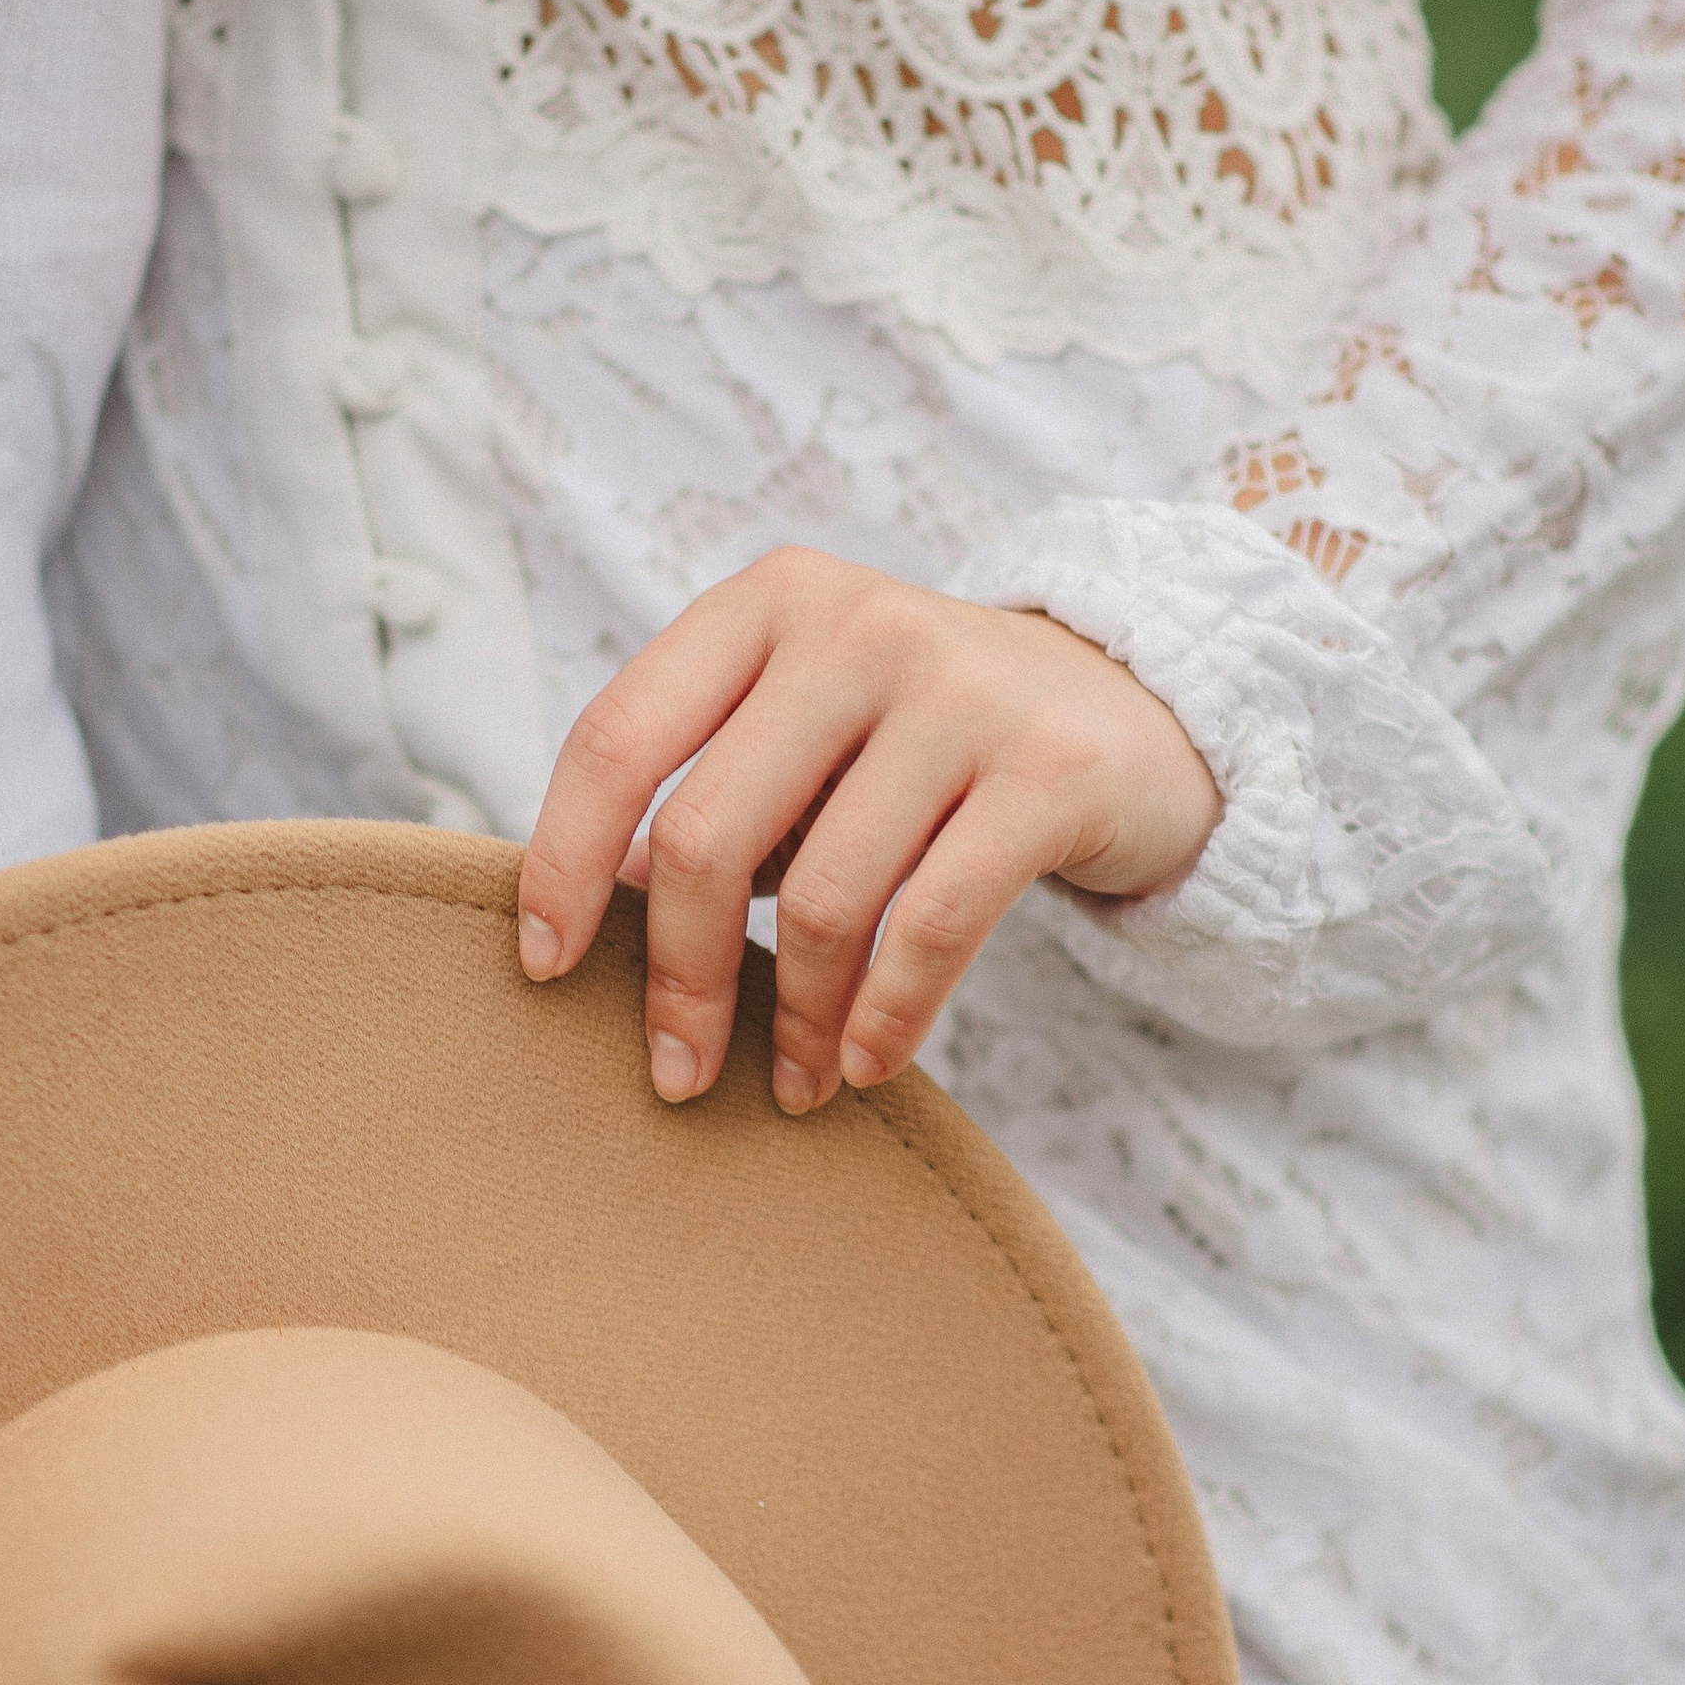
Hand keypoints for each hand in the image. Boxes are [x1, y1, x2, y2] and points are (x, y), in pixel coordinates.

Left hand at [516, 547, 1221, 1110]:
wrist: (1136, 708)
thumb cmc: (931, 737)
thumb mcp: (812, 722)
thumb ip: (716, 787)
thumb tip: (609, 904)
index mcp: (768, 604)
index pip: (618, 737)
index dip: (564, 862)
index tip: (547, 966)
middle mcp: (855, 627)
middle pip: (706, 836)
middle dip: (679, 977)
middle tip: (675, 1071)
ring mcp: (959, 692)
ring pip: (820, 898)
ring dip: (792, 1020)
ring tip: (792, 1081)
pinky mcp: (1048, 772)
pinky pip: (931, 927)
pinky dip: (884, 1016)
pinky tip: (864, 1064)